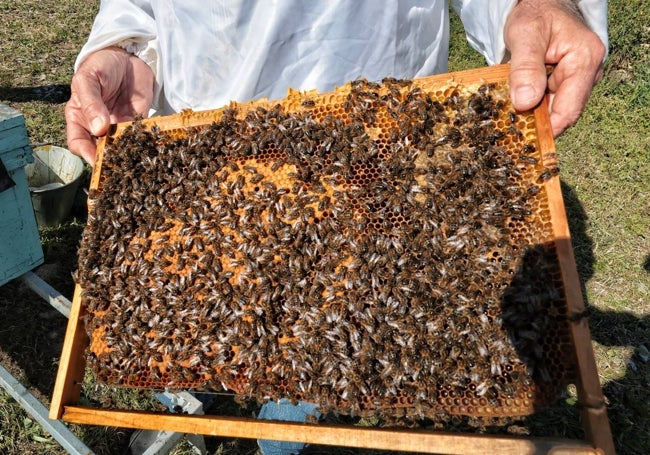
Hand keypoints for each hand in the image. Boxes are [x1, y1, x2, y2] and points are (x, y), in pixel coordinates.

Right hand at [65, 46, 153, 164]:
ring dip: (127, 154)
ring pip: (121, 147)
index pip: (78, 143)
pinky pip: (140, 137)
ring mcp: (118, 126)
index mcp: (80, 118)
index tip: (96, 159)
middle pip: (100, 150)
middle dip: (108, 158)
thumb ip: (90, 103)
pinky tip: (148, 147)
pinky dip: (144, 143)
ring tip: (134, 159)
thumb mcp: (88, 80)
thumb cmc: (99, 66)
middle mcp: (98, 127)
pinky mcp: (137, 122)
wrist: (125, 56)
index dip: (86, 153)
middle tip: (118, 163)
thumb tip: (99, 129)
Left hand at [505, 0, 605, 136]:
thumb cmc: (536, 12)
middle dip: (536, 122)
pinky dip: (531, 105)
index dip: (546, 129)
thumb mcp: (526, 35)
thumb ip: (526, 69)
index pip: (568, 111)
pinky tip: (515, 104)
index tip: (522, 137)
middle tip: (509, 128)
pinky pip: (548, 101)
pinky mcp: (565, 82)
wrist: (541, 3)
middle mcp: (587, 73)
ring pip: (552, 109)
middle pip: (561, 113)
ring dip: (532, 114)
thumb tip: (525, 103)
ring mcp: (577, 79)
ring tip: (509, 115)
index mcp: (585, 61)